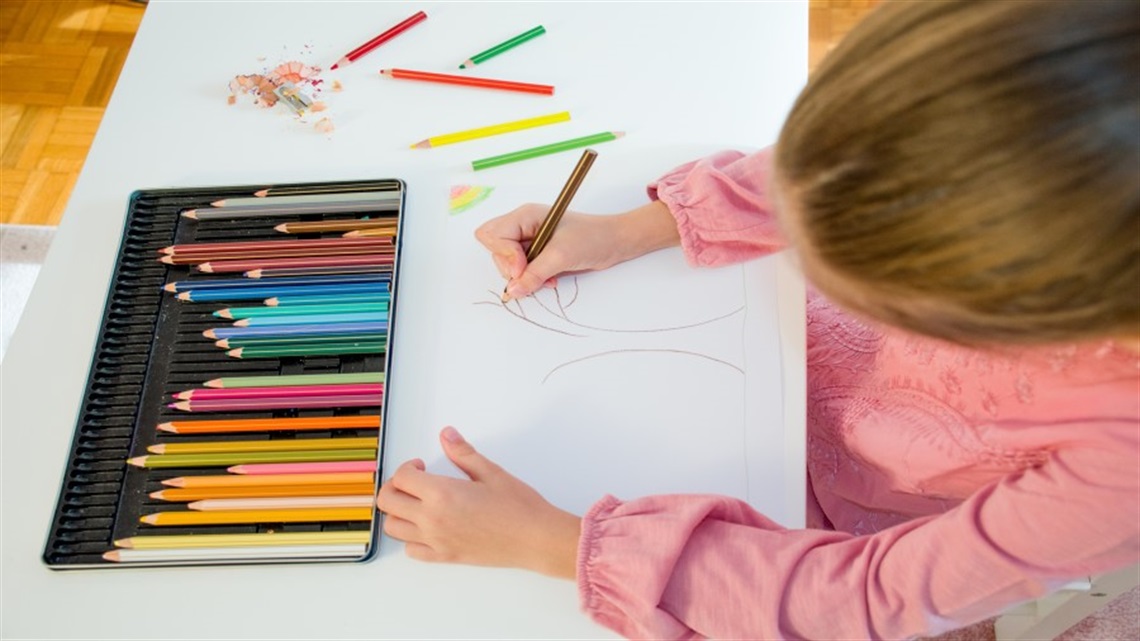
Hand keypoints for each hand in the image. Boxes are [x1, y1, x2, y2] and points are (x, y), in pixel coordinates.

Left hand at [376, 426, 581, 578]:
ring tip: (417, 503)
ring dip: (398, 512)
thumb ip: (463, 453)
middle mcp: (432, 519)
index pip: (401, 478)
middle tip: (413, 482)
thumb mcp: (491, 472)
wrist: (536, 538)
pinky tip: (427, 527)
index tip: (421, 466)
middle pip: (388, 502)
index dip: (407, 467)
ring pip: (393, 527)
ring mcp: (436, 541)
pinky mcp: (445, 556)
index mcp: (442, 494)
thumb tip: (447, 435)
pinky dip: (411, 538)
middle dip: (394, 486)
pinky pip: (411, 550)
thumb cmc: (519, 507)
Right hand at [475, 200, 680, 300]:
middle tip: (529, 274)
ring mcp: (528, 240)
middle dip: (509, 266)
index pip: (492, 235)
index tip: (521, 269)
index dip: (504, 255)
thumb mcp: (562, 256)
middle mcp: (522, 226)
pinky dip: (531, 279)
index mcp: (525, 216)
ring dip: (523, 276)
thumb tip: (513, 290)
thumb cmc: (593, 238)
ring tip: (546, 278)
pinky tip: (548, 279)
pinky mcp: (536, 253)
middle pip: (494, 248)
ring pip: (505, 263)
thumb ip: (534, 273)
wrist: (614, 243)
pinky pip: (520, 270)